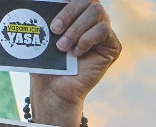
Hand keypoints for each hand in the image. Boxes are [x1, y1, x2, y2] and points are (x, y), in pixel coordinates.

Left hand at [30, 0, 121, 119]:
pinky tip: (77, 52)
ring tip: (63, 47)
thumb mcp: (43, 33)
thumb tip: (43, 1)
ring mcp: (103, 31)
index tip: (56, 13)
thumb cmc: (47, 61)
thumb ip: (48, 14)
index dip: (68, 1)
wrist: (54, 88)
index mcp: (76, 11)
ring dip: (76, 29)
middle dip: (69, 12)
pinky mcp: (112, 46)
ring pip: (96, 11)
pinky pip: (103, 30)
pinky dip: (87, 39)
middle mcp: (91, 18)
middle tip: (55, 30)